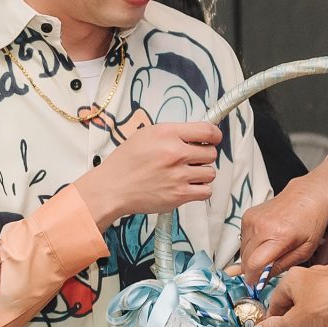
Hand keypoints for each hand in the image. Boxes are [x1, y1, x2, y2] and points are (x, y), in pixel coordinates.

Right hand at [72, 121, 221, 227]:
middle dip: (204, 157)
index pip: (207, 131)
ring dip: (202, 174)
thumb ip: (172, 133)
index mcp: (167, 134)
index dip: (215, 135)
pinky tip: (188, 187)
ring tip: (187, 175)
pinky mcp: (179, 195)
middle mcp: (175, 153)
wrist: (112, 188)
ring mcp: (178, 175)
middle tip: (191, 160)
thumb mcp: (145, 135)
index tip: (213, 139)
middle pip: (211, 153)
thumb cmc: (126, 162)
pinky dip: (200, 190)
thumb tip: (196, 135)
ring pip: (210, 173)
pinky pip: (206, 191)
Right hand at [239, 183, 327, 278]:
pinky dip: (251, 246)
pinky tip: (266, 241)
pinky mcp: (247, 215)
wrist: (307, 196)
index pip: (254, 264)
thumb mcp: (304, 251)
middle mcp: (262, 226)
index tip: (256, 284)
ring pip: (242, 251)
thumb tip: (262, 279)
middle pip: (245, 259)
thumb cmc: (311, 222)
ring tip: (269, 252)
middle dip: (252, 270)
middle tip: (265, 270)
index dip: (253, 278)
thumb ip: (281, 266)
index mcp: (279, 236)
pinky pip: (243, 240)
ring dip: (251, 258)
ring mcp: (252, 219)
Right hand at [260, 262, 327, 326]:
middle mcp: (309, 272)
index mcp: (292, 277)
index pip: (274, 301)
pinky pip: (327, 299)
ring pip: (310, 300)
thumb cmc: (323, 308)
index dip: (273, 321)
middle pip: (293, 300)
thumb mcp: (294, 323)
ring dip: (307, 316)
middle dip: (291, 319)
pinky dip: (323, 311)